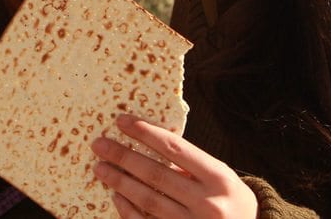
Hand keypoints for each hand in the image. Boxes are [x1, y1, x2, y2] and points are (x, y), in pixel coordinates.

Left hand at [91, 115, 257, 218]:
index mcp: (219, 178)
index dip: (145, 133)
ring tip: (100, 168)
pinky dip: (129, 210)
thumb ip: (191, 165)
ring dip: (120, 182)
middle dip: (123, 157)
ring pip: (148, 200)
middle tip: (99, 144)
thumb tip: (147, 145)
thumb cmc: (231, 202)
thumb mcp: (221, 179)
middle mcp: (208, 203)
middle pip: (156, 174)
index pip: (175, 148)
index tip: (121, 121)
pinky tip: (116, 196)